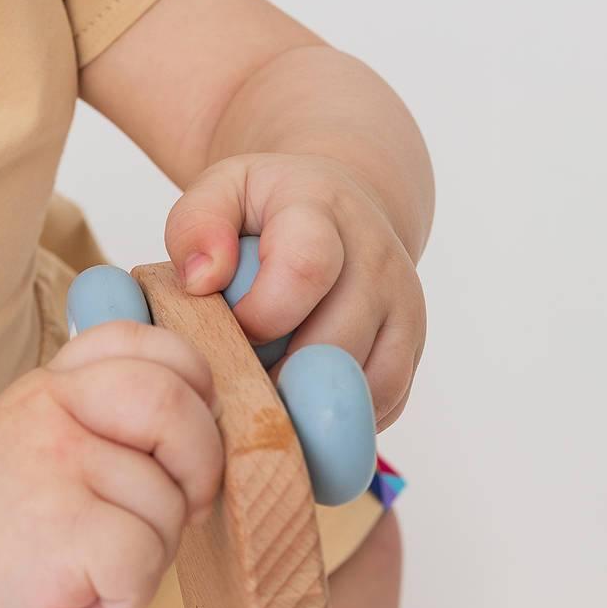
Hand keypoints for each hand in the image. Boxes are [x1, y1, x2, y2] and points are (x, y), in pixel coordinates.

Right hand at [0, 321, 224, 607]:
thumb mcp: (43, 443)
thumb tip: (217, 413)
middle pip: (176, 406)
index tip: (179, 442)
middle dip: (200, 469)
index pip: (154, 345)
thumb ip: (108, 414)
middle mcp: (47, 409)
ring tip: (91, 562)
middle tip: (174, 510)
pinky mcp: (58, 534)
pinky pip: (146, 557)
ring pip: (169, 501)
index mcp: (52, 384)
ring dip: (151, 552)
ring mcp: (49, 466)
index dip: (194, 391)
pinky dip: (127, 594)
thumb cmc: (2, 531)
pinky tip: (82, 593)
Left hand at [165, 151, 425, 429]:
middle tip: (238, 377)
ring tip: (266, 392)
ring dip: (308, 404)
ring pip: (366, 382)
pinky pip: (384, 401)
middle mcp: (375, 257)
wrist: (341, 207)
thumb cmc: (267, 207)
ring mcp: (402, 304)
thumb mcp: (219, 191)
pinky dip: (338, 415)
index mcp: (321, 212)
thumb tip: (201, 282)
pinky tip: (298, 400)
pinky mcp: (411, 345)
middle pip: (336, 342)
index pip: (307, 267)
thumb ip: (196, 226)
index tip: (230, 328)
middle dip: (278, 374)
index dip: (261, 314)